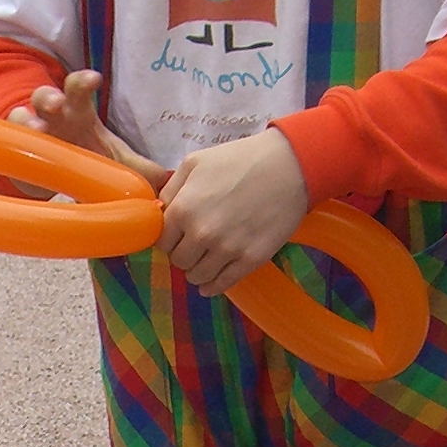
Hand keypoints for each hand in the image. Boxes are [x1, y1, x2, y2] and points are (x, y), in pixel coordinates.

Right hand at [6, 69, 166, 190]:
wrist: (57, 170)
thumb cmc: (87, 154)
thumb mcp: (114, 159)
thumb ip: (140, 169)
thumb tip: (167, 183)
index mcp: (76, 111)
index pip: (78, 86)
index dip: (83, 81)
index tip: (95, 79)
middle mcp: (50, 116)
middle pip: (45, 95)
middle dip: (49, 97)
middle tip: (56, 106)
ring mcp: (29, 134)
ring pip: (18, 118)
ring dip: (24, 122)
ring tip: (32, 131)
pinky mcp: (13, 155)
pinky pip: (3, 150)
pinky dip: (1, 155)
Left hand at [158, 129, 309, 294]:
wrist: (288, 166)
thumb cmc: (239, 160)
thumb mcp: (195, 163)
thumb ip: (171, 190)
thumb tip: (158, 214)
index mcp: (183, 209)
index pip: (162, 241)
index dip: (170, 239)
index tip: (180, 235)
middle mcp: (201, 234)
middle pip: (178, 261)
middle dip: (184, 254)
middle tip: (196, 245)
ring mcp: (226, 250)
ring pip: (197, 277)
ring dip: (198, 270)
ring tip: (207, 259)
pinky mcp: (250, 260)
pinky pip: (222, 285)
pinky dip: (213, 286)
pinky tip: (211, 283)